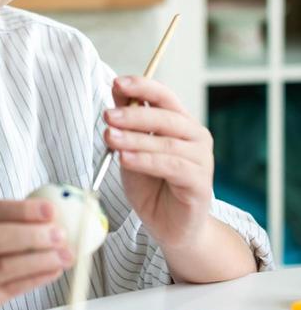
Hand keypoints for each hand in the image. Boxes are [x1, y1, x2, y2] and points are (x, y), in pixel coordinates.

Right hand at [0, 200, 72, 309]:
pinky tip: (50, 272)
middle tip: (61, 235)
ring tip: (64, 255)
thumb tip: (45, 219)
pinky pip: (6, 291)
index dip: (21, 209)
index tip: (50, 211)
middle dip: (33, 235)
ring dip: (39, 259)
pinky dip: (33, 280)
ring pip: (2, 266)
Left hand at [103, 76, 213, 250]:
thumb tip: (115, 93)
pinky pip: (171, 166)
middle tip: (108, 115)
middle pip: (165, 116)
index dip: (142, 87)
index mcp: (180, 122)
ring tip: (110, 137)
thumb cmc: (151, 186)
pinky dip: (145, 161)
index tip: (117, 83)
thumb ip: (126, 125)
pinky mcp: (200, 182)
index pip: (164, 96)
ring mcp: (202, 158)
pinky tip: (125, 159)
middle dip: (133, 114)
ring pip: (166, 142)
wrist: (168, 227)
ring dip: (134, 138)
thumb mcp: (131, 150)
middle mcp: (195, 136)